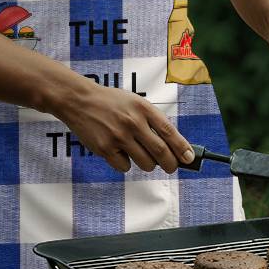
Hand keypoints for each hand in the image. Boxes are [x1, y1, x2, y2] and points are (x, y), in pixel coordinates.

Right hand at [55, 83, 194, 174]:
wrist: (79, 100)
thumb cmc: (110, 102)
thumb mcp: (134, 102)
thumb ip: (151, 120)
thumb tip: (172, 144)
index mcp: (142, 108)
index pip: (169, 131)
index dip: (182, 147)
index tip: (189, 158)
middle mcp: (132, 122)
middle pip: (160, 152)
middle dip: (170, 164)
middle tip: (171, 166)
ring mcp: (118, 136)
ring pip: (145, 163)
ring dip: (148, 164)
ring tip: (140, 154)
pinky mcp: (105, 149)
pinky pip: (125, 167)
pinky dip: (126, 164)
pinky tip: (119, 152)